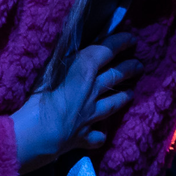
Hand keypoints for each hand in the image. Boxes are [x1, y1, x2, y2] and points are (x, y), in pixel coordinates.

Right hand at [10, 32, 141, 172]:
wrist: (37, 133)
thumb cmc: (37, 95)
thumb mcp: (47, 67)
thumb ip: (59, 58)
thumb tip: (66, 42)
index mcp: (84, 70)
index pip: (107, 50)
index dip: (121, 42)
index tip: (132, 39)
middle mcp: (92, 92)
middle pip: (115, 76)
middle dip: (129, 69)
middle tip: (139, 65)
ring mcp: (90, 115)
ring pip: (112, 105)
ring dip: (123, 98)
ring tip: (130, 93)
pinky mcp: (83, 136)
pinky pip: (96, 136)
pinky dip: (99, 134)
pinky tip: (101, 134)